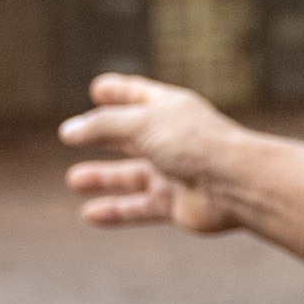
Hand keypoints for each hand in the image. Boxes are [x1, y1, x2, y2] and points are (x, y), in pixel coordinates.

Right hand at [59, 75, 245, 233]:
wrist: (235, 184)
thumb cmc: (194, 144)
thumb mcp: (140, 124)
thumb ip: (102, 126)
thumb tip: (68, 131)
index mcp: (170, 109)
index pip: (139, 95)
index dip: (118, 91)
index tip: (97, 89)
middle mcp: (172, 139)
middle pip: (131, 136)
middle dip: (103, 136)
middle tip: (71, 136)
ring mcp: (174, 172)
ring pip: (132, 175)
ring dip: (103, 177)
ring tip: (74, 179)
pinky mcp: (176, 204)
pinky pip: (139, 208)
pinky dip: (116, 211)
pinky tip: (90, 215)